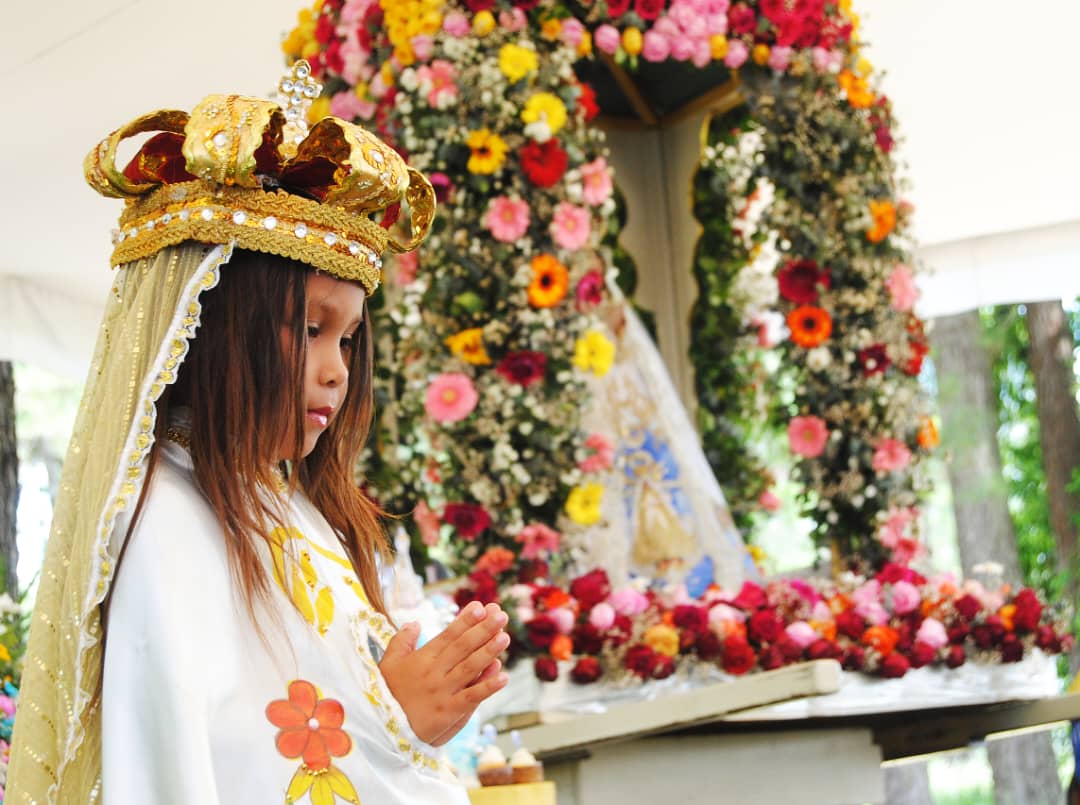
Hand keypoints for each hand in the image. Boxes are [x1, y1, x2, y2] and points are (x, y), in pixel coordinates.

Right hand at [378, 601, 510, 745]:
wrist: (380, 729)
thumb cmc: (387, 693)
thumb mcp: (388, 664)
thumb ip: (401, 641)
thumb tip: (414, 623)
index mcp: (422, 659)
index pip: (448, 635)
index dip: (465, 620)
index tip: (480, 607)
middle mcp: (435, 672)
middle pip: (463, 647)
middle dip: (483, 629)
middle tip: (502, 615)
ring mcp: (442, 692)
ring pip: (470, 668)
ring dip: (489, 652)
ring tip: (504, 637)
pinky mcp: (448, 712)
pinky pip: (471, 697)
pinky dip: (487, 687)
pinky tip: (503, 676)